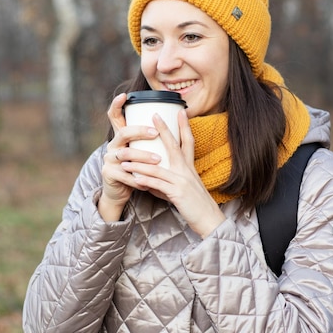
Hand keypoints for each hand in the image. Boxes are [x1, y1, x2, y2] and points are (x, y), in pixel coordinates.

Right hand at [98, 93, 160, 221]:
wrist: (121, 191)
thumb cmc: (137, 167)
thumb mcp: (141, 150)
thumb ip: (150, 138)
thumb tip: (176, 119)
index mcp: (121, 137)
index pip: (114, 116)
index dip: (117, 104)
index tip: (125, 95)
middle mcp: (113, 145)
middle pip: (123, 133)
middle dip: (139, 131)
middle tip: (155, 132)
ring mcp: (109, 160)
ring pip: (125, 155)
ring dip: (142, 157)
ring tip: (158, 160)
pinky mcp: (109, 174)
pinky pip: (124, 175)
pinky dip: (138, 179)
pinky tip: (149, 182)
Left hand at [120, 109, 225, 237]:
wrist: (209, 220)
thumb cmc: (196, 206)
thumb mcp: (182, 190)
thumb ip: (166, 183)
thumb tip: (149, 182)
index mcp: (190, 168)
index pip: (188, 142)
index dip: (184, 126)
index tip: (181, 111)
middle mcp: (186, 171)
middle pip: (174, 145)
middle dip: (163, 129)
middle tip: (154, 114)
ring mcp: (182, 181)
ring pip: (157, 167)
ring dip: (138, 162)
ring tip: (123, 157)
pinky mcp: (178, 193)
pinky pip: (158, 185)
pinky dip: (145, 181)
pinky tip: (135, 179)